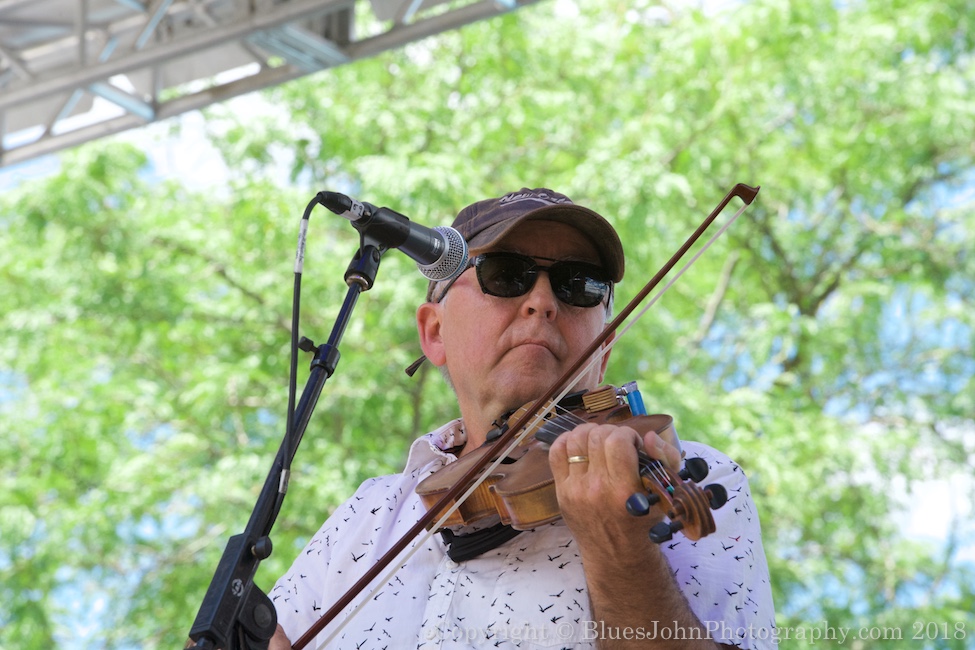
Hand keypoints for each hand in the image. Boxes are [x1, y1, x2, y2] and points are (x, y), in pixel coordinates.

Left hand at [548, 422, 680, 549]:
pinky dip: (567, 441)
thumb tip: (648, 436)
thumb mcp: (665, 494)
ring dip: (590, 433)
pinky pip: (556, 453)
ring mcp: (575, 490)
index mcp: (624, 490)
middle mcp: (597, 489)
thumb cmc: (644, 521)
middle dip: (611, 432)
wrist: (616, 554)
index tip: (634, 444)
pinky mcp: (561, 492)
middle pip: (596, 436)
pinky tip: (581, 446)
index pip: (618, 441)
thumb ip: (666, 459)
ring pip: (575, 440)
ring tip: (600, 442)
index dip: (628, 434)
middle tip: (619, 444)